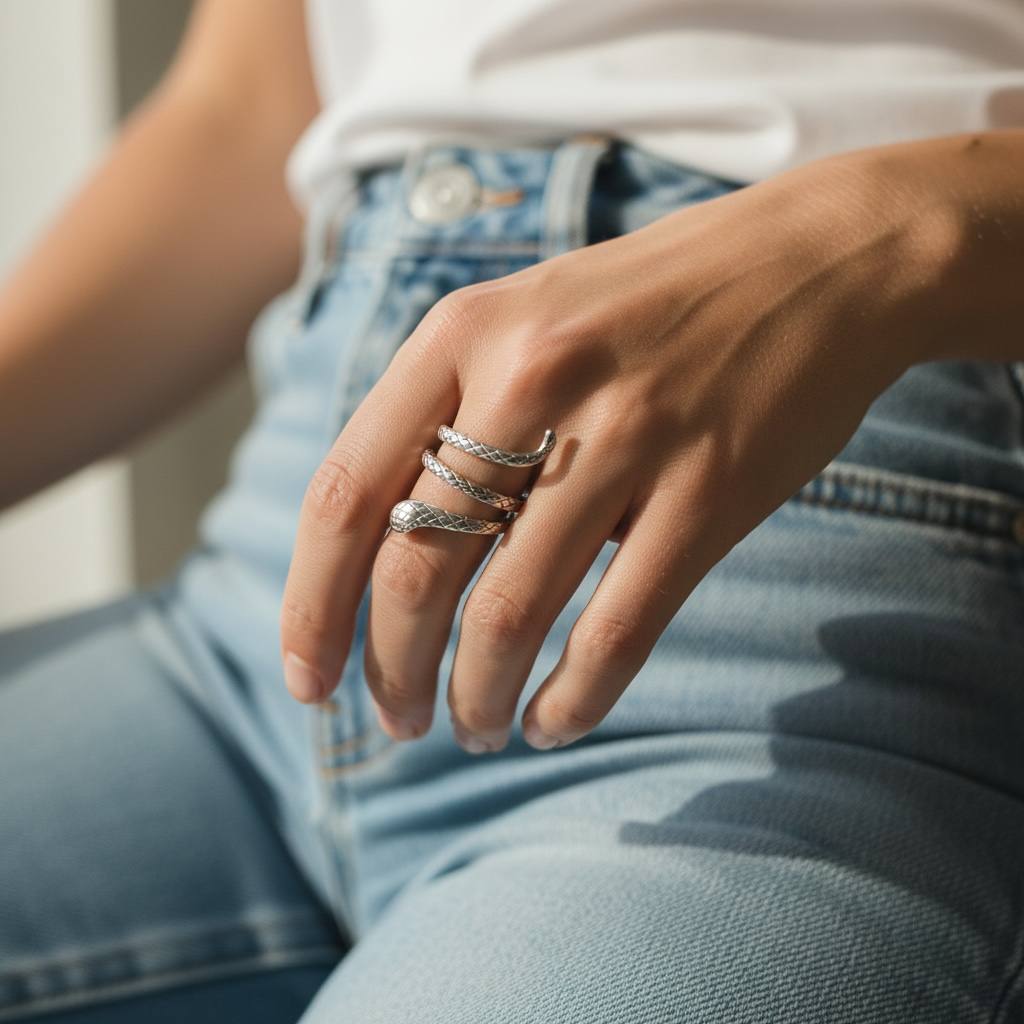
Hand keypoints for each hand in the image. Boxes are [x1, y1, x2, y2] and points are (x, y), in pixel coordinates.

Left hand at [280, 145, 948, 751]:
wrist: (816, 260)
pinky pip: (618, 627)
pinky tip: (554, 725)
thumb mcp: (521, 316)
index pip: (342, 496)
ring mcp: (626, 434)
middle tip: (398, 723)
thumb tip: (378, 549)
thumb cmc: (650, 301)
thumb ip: (445, 409)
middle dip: (391, 671)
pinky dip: (575, 698)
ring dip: (477, 697)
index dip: (310, 607)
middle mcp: (531, 378)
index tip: (308, 682)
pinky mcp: (710, 489)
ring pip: (510, 613)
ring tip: (475, 729)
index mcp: (461, 333)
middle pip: (415, 568)